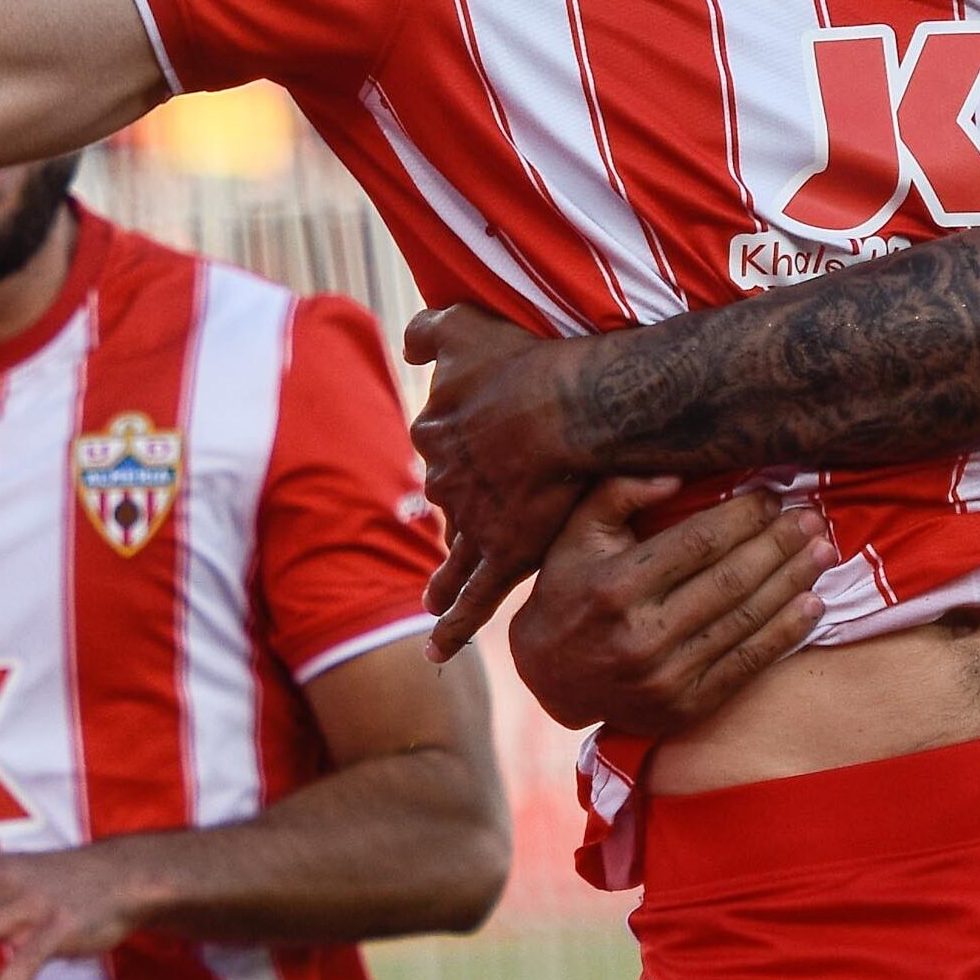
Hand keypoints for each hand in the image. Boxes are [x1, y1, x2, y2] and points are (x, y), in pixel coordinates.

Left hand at [405, 306, 604, 656]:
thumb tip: (408, 347)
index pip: (440, 442)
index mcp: (436, 432)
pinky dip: (453, 628)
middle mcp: (446, 480)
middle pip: (448, 498)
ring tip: (431, 598)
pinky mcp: (505, 554)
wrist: (571, 410)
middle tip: (470, 517)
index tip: (476, 448)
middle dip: (457, 507)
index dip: (463, 444)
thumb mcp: (466, 326)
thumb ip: (430, 330)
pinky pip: (474, 601)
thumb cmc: (526, 363)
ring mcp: (474, 522)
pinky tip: (436, 653)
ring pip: (453, 554)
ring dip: (442, 575)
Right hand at [507, 477, 832, 732]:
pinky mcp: (685, 706)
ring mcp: (666, 677)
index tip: (772, 496)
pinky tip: (813, 606)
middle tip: (812, 519)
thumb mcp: (576, 533)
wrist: (548, 677)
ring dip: (792, 583)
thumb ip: (618, 493)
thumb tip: (676, 474)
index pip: (698, 543)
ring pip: (745, 620)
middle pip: (731, 580)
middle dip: (779, 545)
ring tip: (824, 552)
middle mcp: (642, 634)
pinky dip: (786, 634)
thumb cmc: (568, 590)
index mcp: (617, 585)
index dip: (743, 517)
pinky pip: (746, 665)